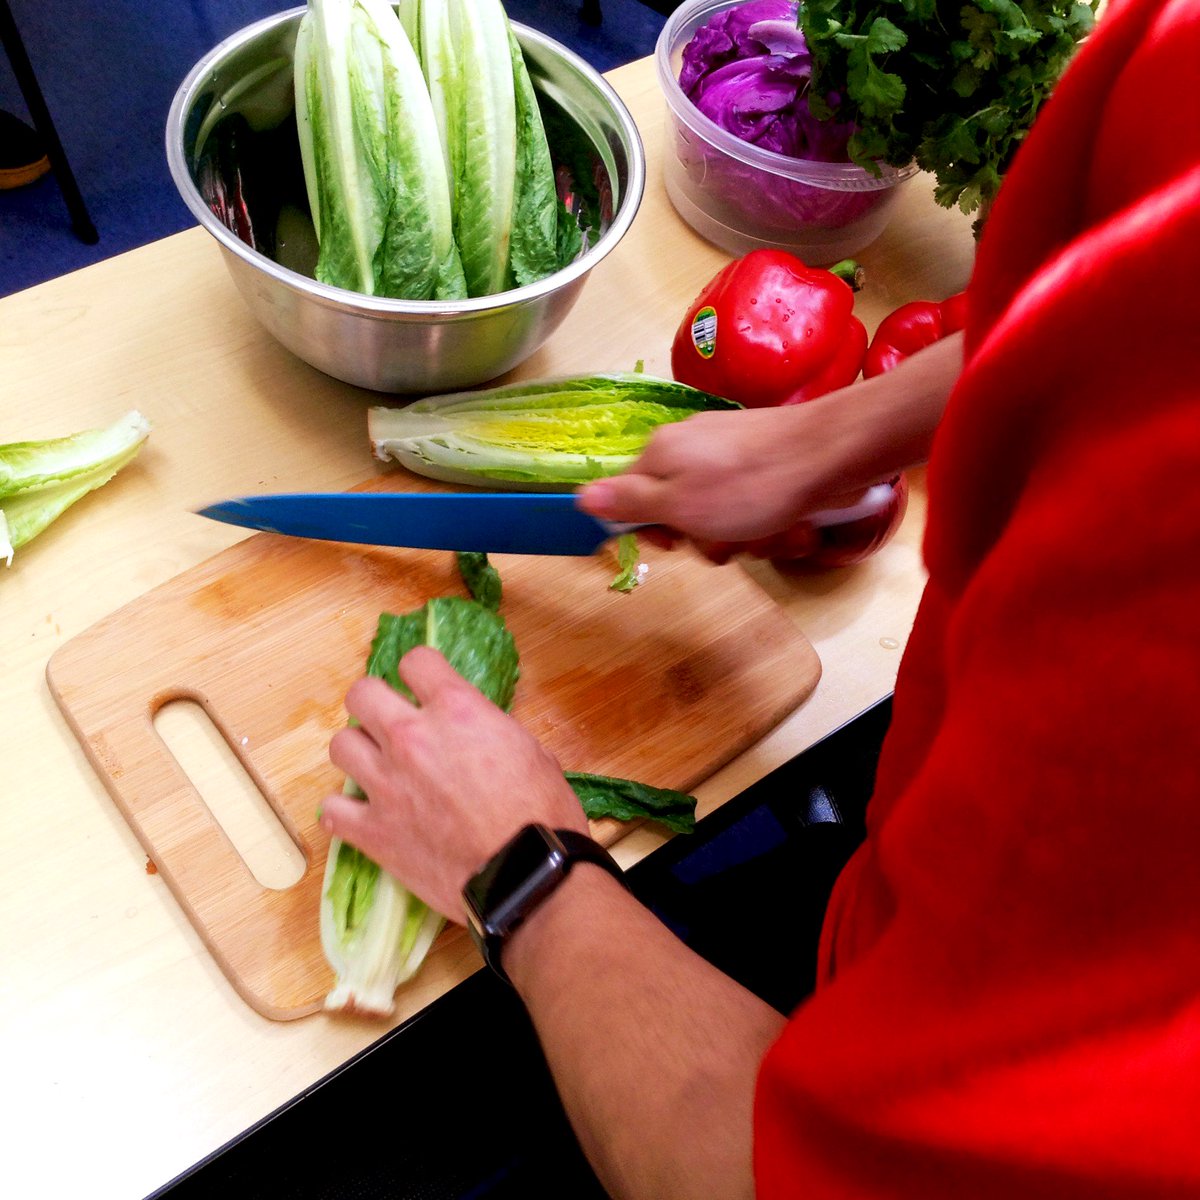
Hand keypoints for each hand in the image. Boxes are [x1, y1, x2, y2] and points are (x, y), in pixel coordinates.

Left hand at [319, 646, 586, 921]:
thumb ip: (490, 730)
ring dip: (358, 752)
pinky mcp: (372, 831)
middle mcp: (411, 737)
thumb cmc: (543, 814)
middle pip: (361, 694)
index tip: (425, 687)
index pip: (416, 661)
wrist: (526, 876)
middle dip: (376, 703)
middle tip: (391, 723)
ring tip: (377, 768)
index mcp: (456, 710)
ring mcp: (386, 784)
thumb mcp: (530, 750)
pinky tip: (361, 816)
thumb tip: (476, 731)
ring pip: (340, 745)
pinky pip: (332, 810)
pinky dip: (344, 812)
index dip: (421, 672)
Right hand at [578, 401, 880, 561]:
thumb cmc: (748, 487)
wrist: (830, 454)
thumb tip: (579, 497)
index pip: (630, 498)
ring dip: (744, 536)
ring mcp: (731, 452)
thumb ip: (627, 502)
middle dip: (706, 537)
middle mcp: (691, 447)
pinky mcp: (766, 460)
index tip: (675, 545)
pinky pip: (752, 502)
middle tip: (729, 542)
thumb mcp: (678, 504)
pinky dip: (768, 521)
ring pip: (720, 513)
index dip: (651, 530)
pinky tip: (788, 524)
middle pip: (679, 509)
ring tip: (767, 533)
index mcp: (661, 453)